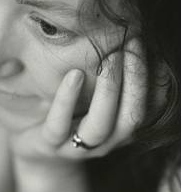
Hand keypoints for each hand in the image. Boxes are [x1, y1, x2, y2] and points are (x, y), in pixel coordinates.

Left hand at [10, 38, 146, 165]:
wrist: (36, 150)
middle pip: (132, 116)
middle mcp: (106, 141)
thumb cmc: (70, 114)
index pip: (149, 108)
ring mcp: (77, 147)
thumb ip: (114, 78)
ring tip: (112, 57)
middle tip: (134, 43)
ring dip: (110, 90)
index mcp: (121, 128)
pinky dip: (67, 99)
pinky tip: (74, 75)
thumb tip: (135, 41)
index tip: (152, 48)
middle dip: (137, 79)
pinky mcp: (49, 144)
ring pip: (100, 124)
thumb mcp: (93, 96)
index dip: (155, 80)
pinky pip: (59, 125)